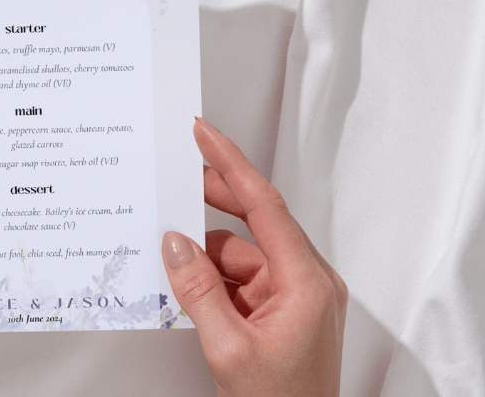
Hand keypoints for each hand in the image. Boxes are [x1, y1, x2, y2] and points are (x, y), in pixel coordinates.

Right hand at [162, 118, 347, 396]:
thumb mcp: (228, 349)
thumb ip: (197, 291)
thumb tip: (175, 243)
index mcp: (306, 282)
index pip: (265, 205)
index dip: (231, 164)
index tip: (205, 135)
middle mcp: (309, 281)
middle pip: (257, 221)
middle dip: (215, 201)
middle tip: (177, 177)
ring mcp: (299, 295)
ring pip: (244, 253)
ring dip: (208, 256)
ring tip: (174, 262)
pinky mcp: (287, 309)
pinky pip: (245, 278)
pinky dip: (216, 279)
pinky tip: (191, 288)